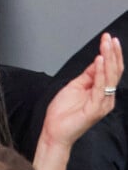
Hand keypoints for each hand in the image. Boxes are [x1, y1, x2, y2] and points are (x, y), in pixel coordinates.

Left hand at [41, 33, 123, 150]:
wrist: (55, 131)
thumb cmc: (64, 111)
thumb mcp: (77, 85)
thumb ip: (89, 75)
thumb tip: (99, 59)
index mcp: (102, 93)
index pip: (111, 70)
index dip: (111, 54)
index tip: (108, 38)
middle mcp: (106, 98)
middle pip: (114, 72)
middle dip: (112, 53)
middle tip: (110, 38)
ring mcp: (102, 104)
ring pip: (110, 78)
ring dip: (108, 58)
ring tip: (106, 44)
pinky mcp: (95, 109)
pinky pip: (100, 88)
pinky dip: (101, 73)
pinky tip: (99, 60)